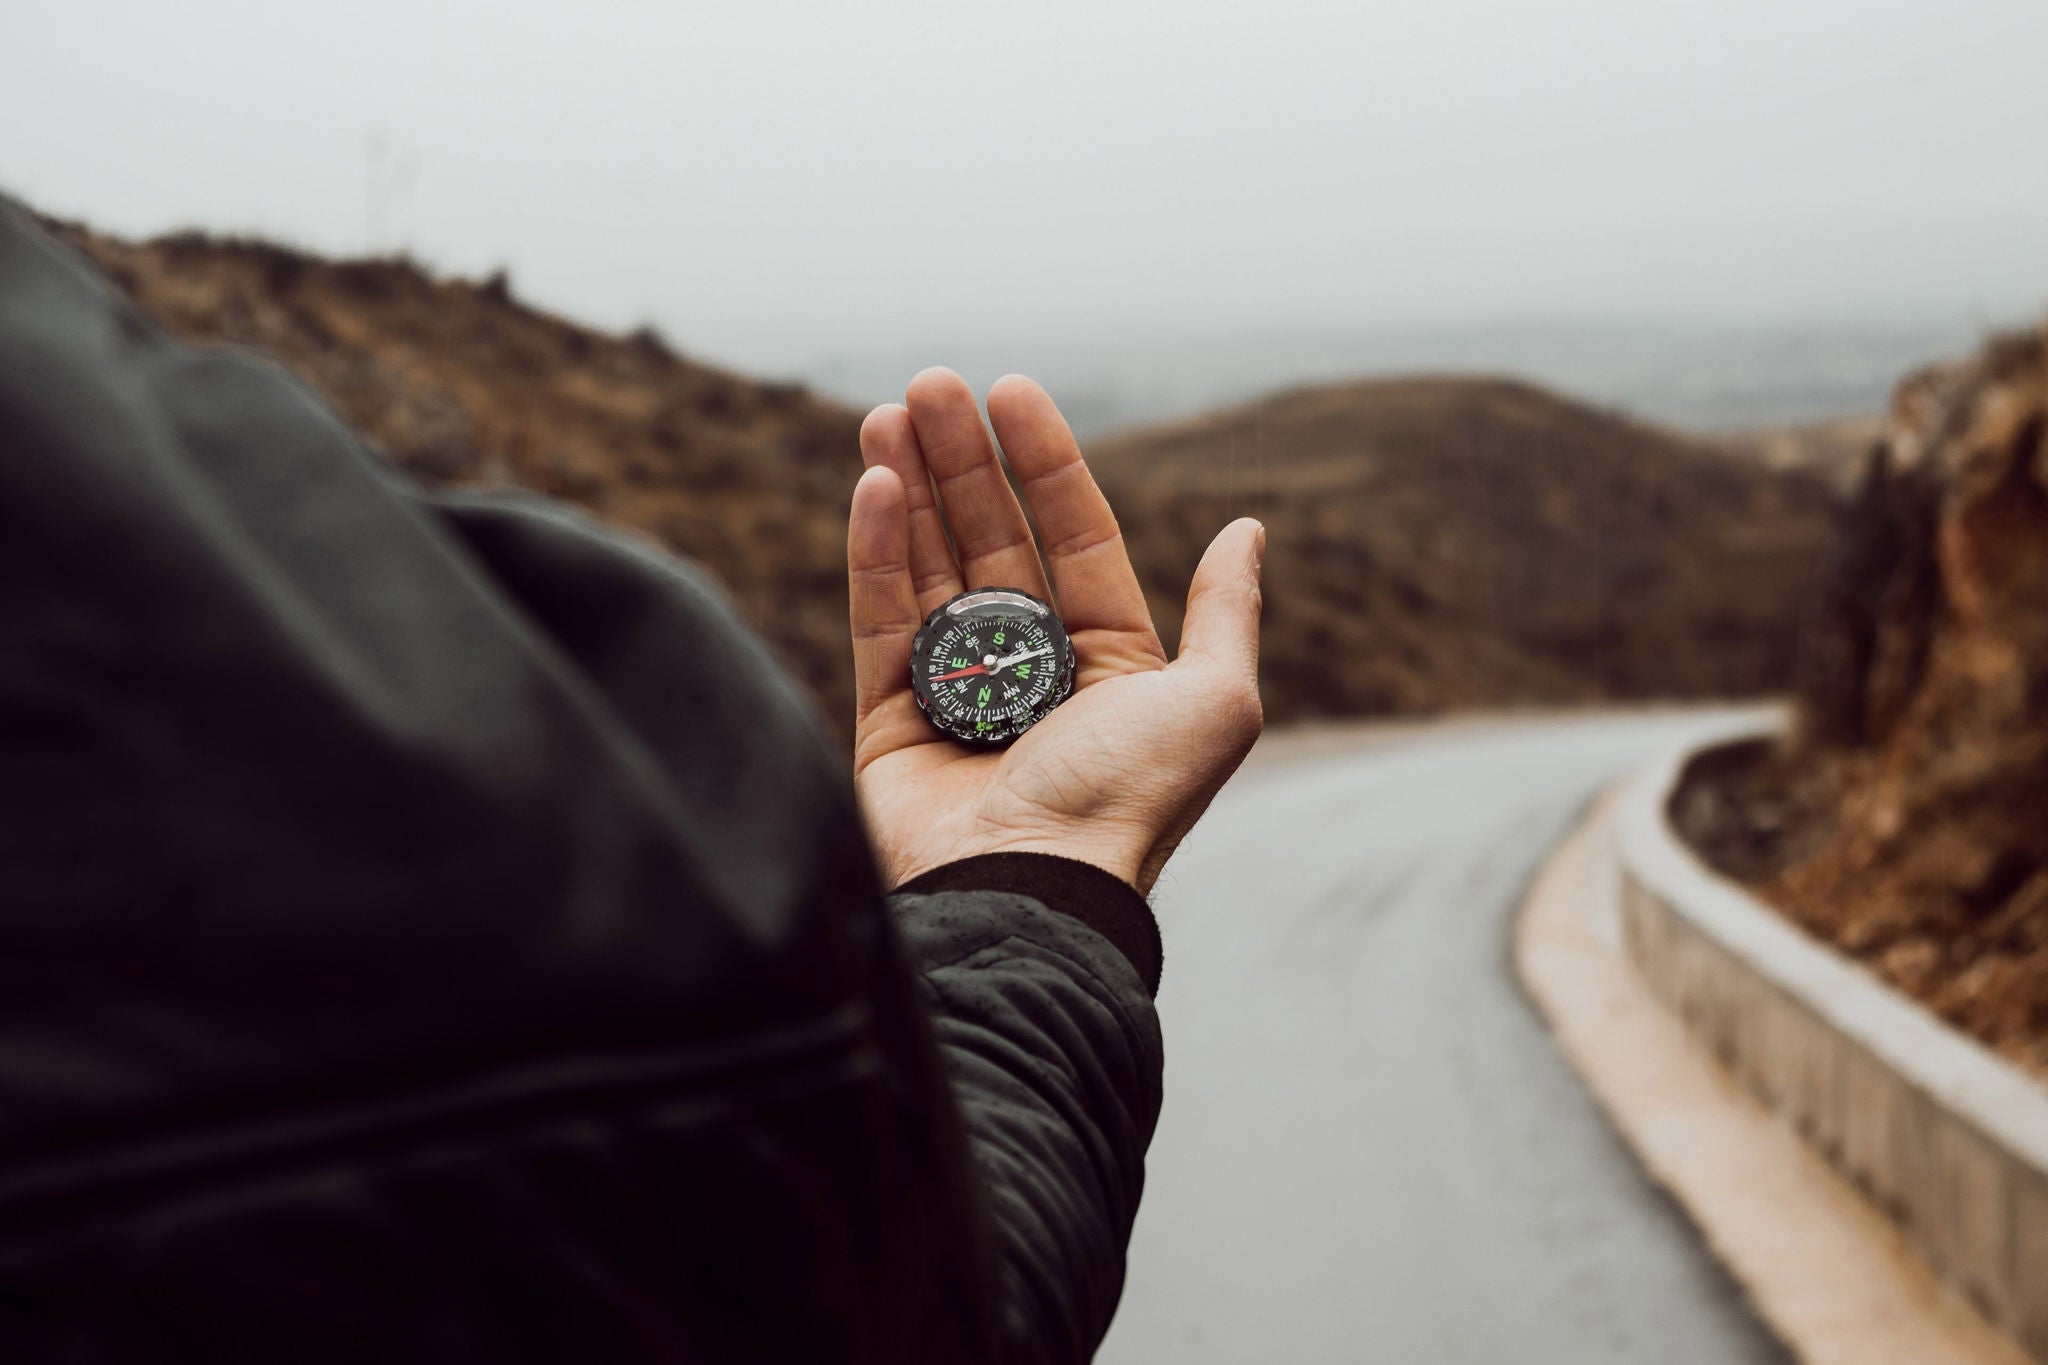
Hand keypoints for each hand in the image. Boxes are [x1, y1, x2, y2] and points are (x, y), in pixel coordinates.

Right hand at [847, 368, 1264, 893]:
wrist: (1029, 892)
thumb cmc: (1126, 800)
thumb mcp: (1216, 701)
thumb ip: (1226, 612)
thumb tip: (1249, 529)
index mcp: (1112, 666)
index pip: (1076, 538)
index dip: (1046, 463)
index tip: (1012, 391)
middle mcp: (1033, 673)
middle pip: (992, 542)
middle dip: (964, 460)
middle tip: (932, 385)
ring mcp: (957, 695)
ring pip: (929, 568)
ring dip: (913, 486)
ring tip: (891, 411)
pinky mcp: (890, 721)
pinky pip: (878, 619)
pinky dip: (875, 550)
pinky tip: (875, 482)